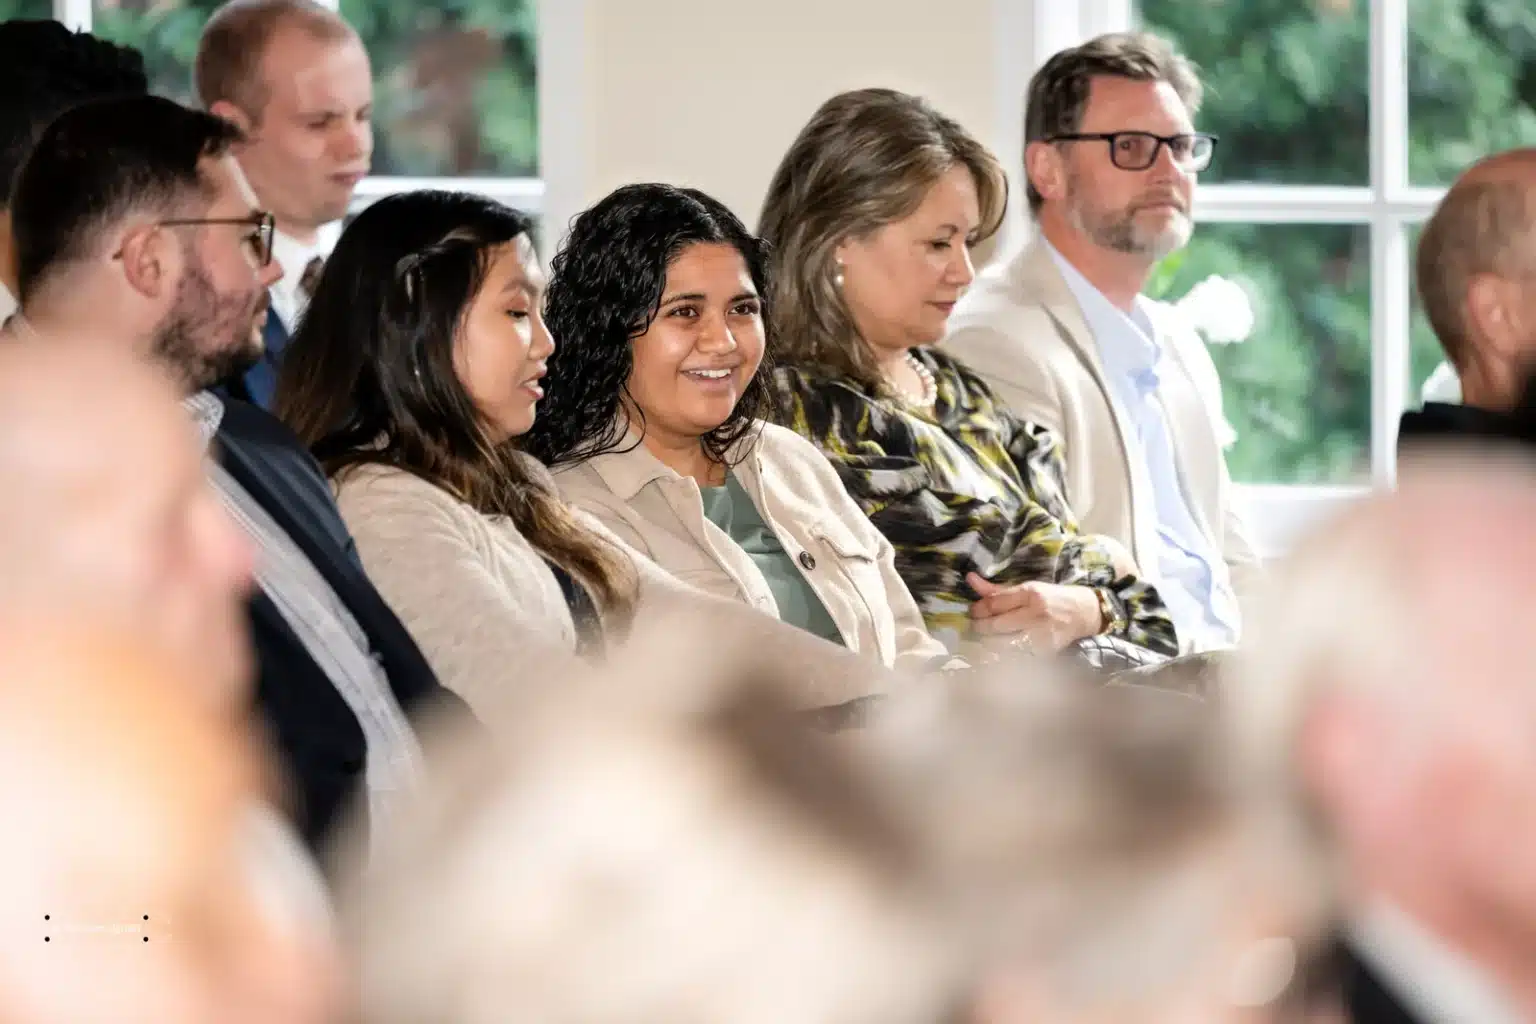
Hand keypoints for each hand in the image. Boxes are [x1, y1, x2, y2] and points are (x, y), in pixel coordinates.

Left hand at [966, 572, 1103, 651]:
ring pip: (1002, 645)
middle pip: (995, 626)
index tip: (974, 611)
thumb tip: (970, 579)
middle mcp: (1036, 614)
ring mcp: (1041, 636)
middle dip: (979, 627)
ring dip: (987, 643)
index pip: (994, 604)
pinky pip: (1014, 658)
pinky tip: (997, 651)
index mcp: (1031, 594)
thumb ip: (997, 589)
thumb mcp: (1027, 588)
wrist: (1083, 613)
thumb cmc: (1051, 598)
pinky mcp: (1044, 654)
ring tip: (984, 638)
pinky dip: (1002, 656)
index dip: (978, 609)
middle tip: (975, 626)